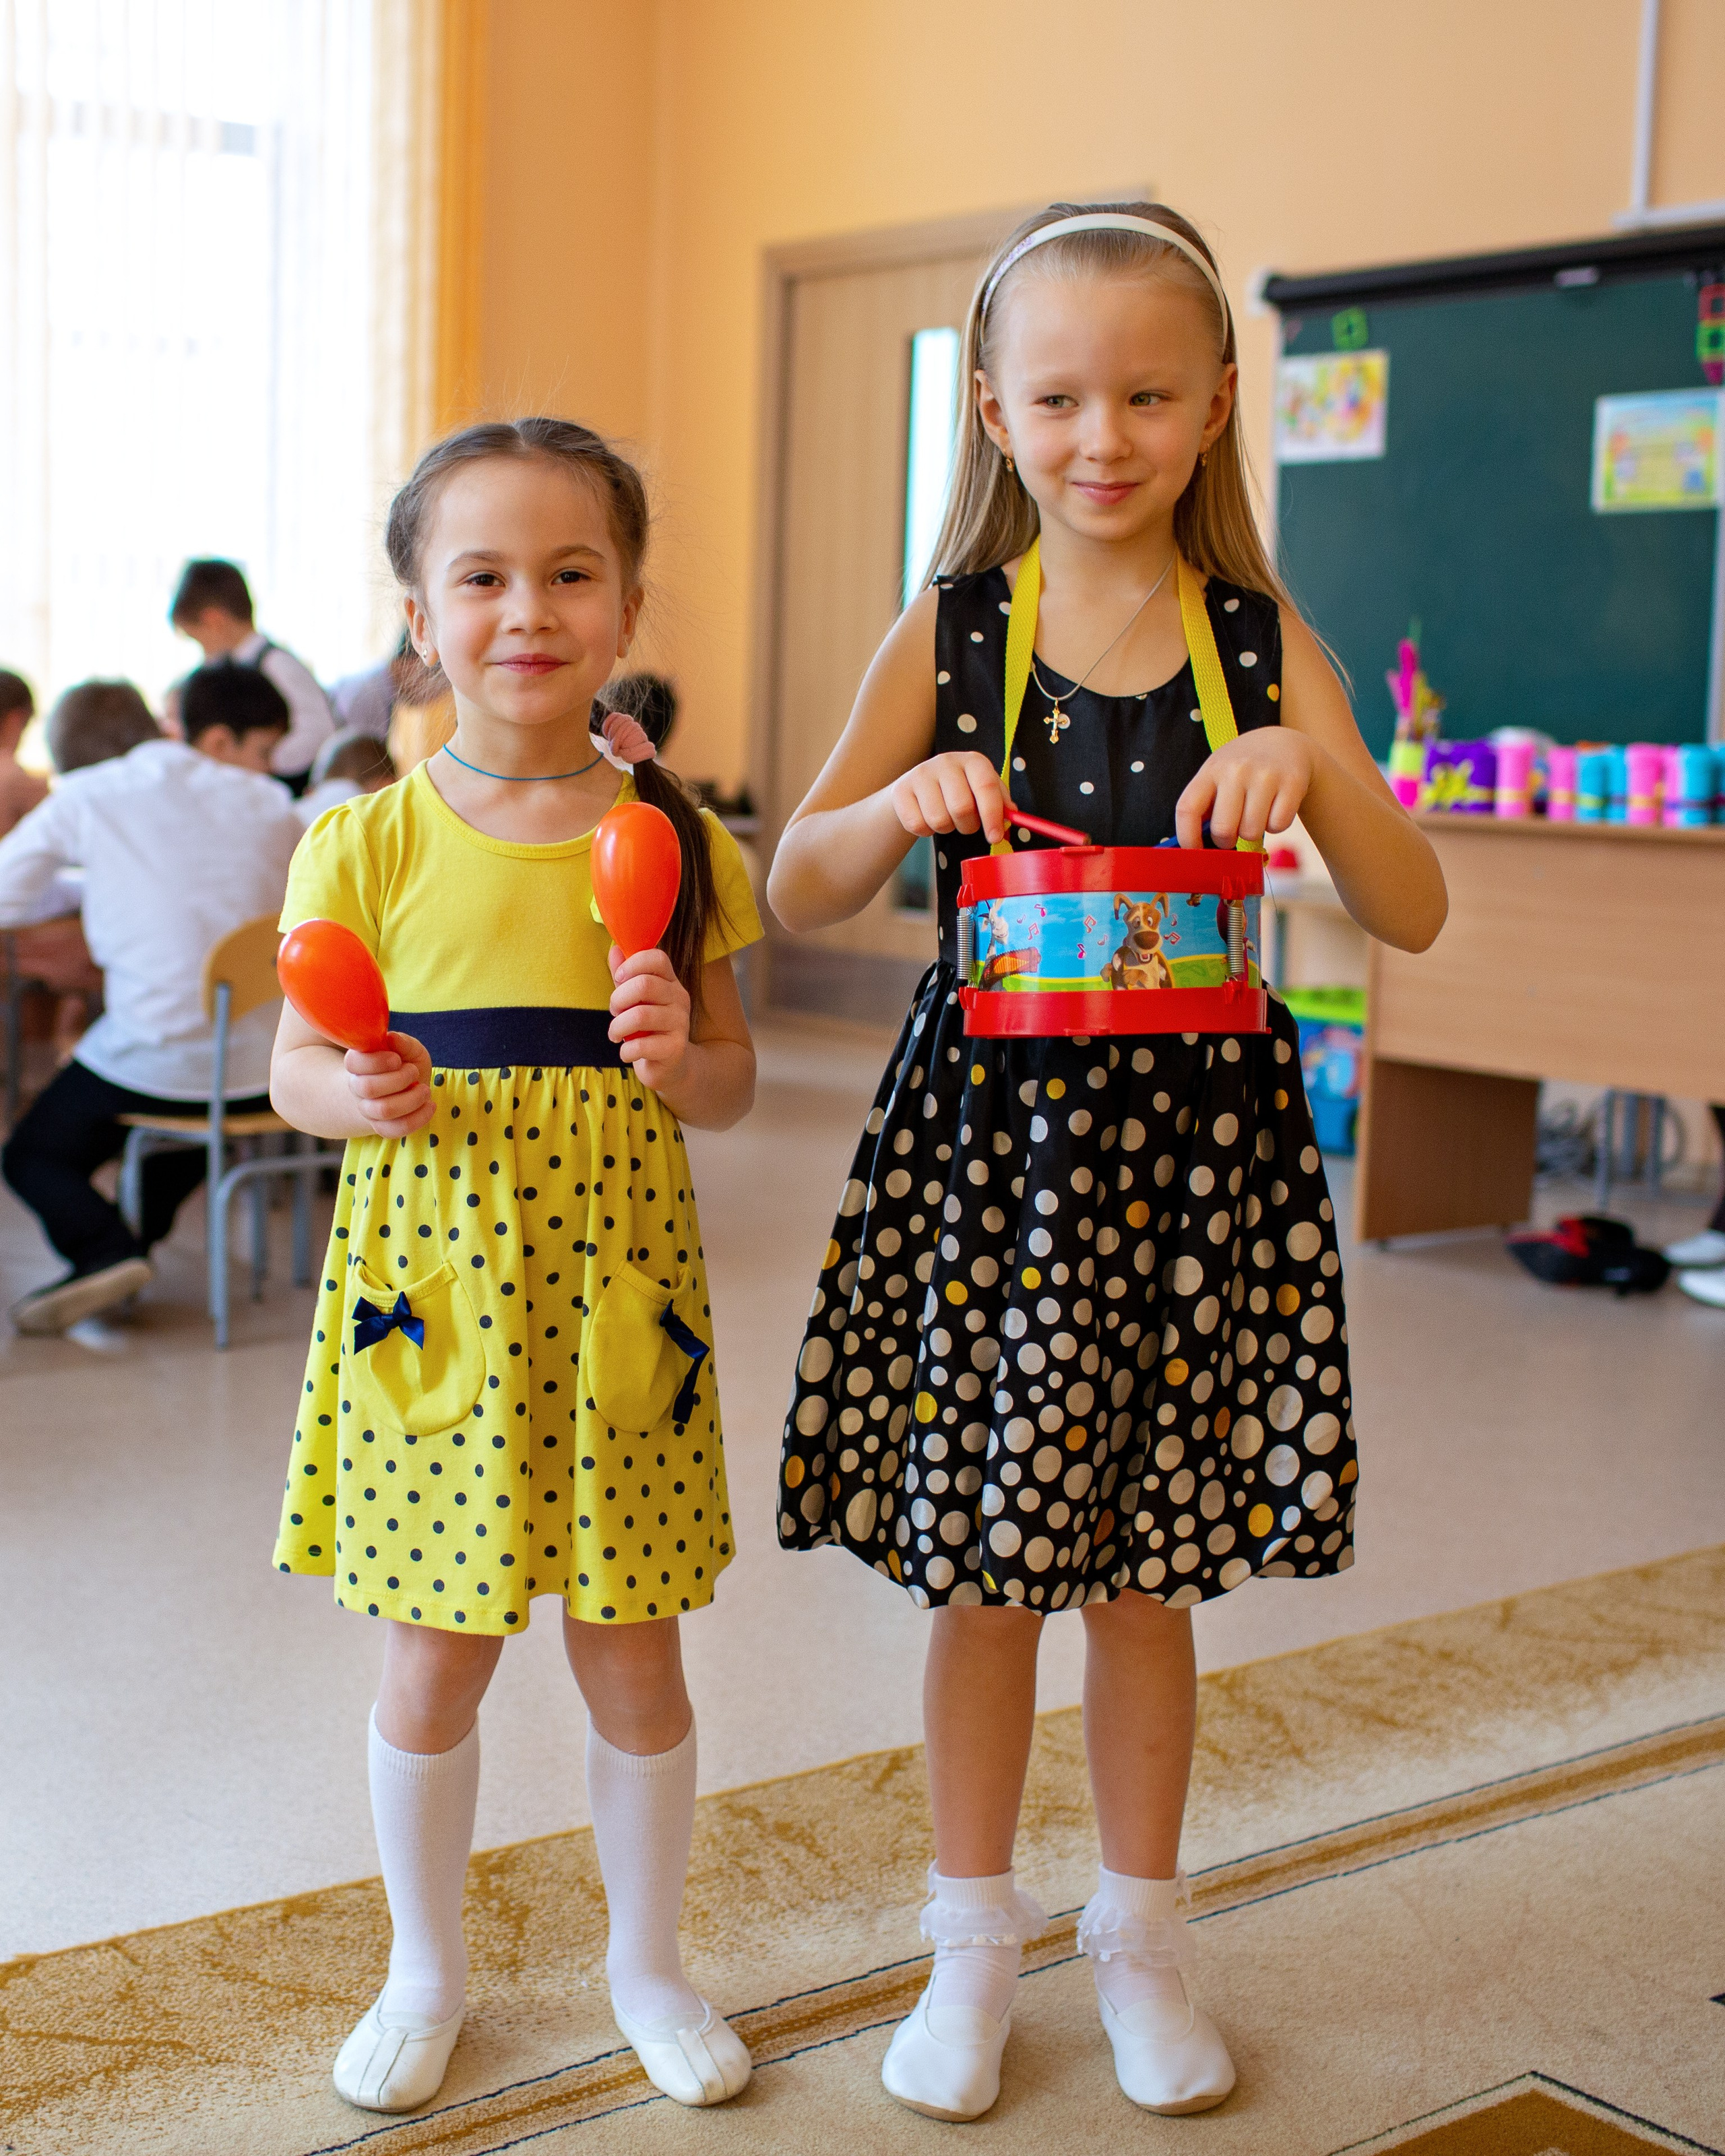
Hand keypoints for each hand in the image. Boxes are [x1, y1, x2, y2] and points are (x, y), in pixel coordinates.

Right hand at [344, 1032, 433, 1137]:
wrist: (405, 1086)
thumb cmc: (405, 1062)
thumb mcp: (408, 1047)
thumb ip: (402, 1042)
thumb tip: (391, 1038)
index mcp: (358, 1064)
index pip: (354, 1063)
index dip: (377, 1061)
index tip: (396, 1059)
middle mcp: (358, 1088)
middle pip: (369, 1088)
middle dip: (399, 1079)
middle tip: (413, 1071)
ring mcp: (368, 1110)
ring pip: (383, 1111)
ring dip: (411, 1099)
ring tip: (424, 1089)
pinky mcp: (382, 1127)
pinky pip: (395, 1130)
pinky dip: (418, 1118)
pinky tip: (430, 1105)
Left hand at [608, 945, 690, 1091]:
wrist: (670, 1067)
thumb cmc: (649, 1029)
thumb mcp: (635, 1000)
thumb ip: (625, 976)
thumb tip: (615, 949)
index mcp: (670, 982)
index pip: (657, 958)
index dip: (632, 964)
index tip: (618, 980)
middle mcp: (680, 998)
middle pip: (644, 984)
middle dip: (618, 999)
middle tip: (614, 1012)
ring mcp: (681, 1024)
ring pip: (640, 1015)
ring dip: (617, 1027)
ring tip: (615, 1034)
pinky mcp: (676, 1049)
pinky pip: (642, 1045)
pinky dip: (626, 1051)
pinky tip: (626, 1053)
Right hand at [890, 751, 1008, 845]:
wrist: (918, 788)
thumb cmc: (960, 792)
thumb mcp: (982, 793)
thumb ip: (1000, 804)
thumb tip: (1012, 815)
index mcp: (973, 761)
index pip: (986, 786)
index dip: (992, 815)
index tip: (994, 837)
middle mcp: (947, 762)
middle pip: (961, 807)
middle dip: (968, 826)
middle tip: (966, 824)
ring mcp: (921, 774)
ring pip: (939, 820)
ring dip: (946, 829)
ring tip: (946, 818)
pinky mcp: (901, 790)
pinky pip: (917, 825)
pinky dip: (926, 831)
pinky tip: (927, 818)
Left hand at [1177, 729, 1316, 848]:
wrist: (1283, 743)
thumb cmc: (1243, 769)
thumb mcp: (1217, 775)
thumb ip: (1204, 806)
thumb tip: (1193, 848)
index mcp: (1211, 770)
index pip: (1188, 809)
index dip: (1187, 837)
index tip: (1194, 852)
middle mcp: (1236, 770)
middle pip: (1223, 830)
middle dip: (1226, 841)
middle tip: (1233, 831)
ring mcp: (1265, 775)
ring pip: (1251, 833)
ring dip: (1252, 833)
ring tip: (1255, 814)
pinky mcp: (1292, 783)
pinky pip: (1278, 826)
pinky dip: (1276, 826)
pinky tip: (1274, 808)